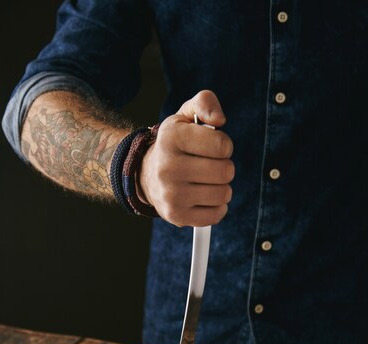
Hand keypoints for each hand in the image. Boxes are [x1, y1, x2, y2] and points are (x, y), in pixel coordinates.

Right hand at [138, 90, 233, 226]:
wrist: (145, 175)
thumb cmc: (174, 144)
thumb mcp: (185, 116)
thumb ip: (205, 102)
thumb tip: (219, 120)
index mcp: (171, 138)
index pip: (222, 145)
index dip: (223, 145)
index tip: (212, 147)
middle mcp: (168, 167)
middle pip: (225, 171)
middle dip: (224, 167)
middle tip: (210, 166)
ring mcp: (171, 195)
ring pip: (223, 193)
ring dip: (222, 187)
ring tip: (207, 182)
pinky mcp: (177, 215)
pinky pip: (216, 214)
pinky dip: (217, 207)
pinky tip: (205, 198)